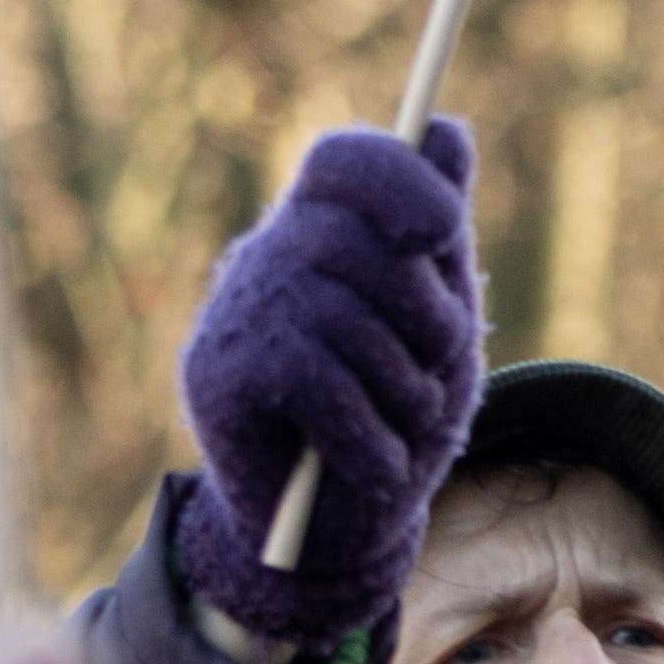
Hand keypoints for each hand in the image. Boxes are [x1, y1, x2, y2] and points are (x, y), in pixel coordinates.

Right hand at [174, 120, 483, 650]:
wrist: (337, 533)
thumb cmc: (395, 413)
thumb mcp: (436, 318)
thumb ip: (437, 230)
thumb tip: (447, 129)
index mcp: (324, 228)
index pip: (345, 160)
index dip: (398, 181)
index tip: (439, 233)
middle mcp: (269, 257)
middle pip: (358, 241)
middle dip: (426, 318)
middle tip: (435, 371)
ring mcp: (235, 314)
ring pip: (345, 319)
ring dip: (404, 393)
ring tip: (402, 429)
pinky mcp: (216, 378)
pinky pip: (314, 383)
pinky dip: (368, 438)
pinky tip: (375, 468)